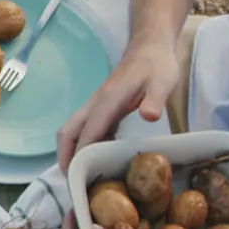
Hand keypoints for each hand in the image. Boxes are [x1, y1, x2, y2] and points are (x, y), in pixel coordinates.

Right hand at [56, 36, 180, 171]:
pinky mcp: (103, 107)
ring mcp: (97, 105)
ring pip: (73, 130)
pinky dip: (86, 144)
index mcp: (107, 100)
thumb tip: (149, 117)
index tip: (79, 178)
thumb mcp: (163, 81)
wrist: (150, 46)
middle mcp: (96, 104)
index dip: (80, 156)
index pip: (87, 132)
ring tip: (83, 176)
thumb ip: (156, 99)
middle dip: (65, 156)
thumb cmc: (157, 65)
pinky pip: (86, 128)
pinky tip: (100, 157)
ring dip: (72, 151)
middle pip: (68, 131)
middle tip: (73, 181)